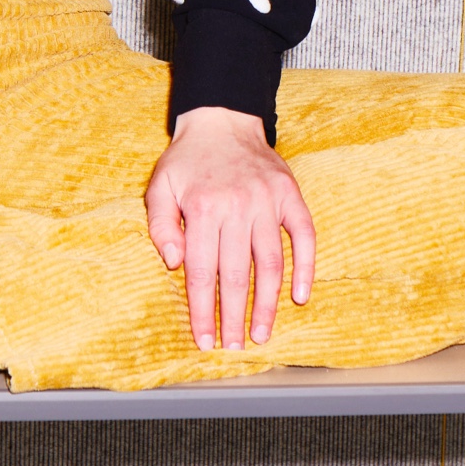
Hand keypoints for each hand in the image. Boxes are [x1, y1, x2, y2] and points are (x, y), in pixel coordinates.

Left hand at [144, 105, 315, 352]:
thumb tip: (172, 263)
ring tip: (262, 333)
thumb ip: (160, 225)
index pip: (203, 272)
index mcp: (203, 207)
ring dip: (267, 303)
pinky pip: (304, 235)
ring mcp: (267, 200)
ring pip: (271, 262)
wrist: (221, 119)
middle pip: (237, 274)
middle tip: (235, 346)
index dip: (203, 311)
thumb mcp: (160, 186)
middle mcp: (237, 205)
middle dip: (235, 316)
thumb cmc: (187, 160)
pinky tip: (300, 296)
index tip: (205, 340)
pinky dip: (305, 267)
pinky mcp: (290, 194)